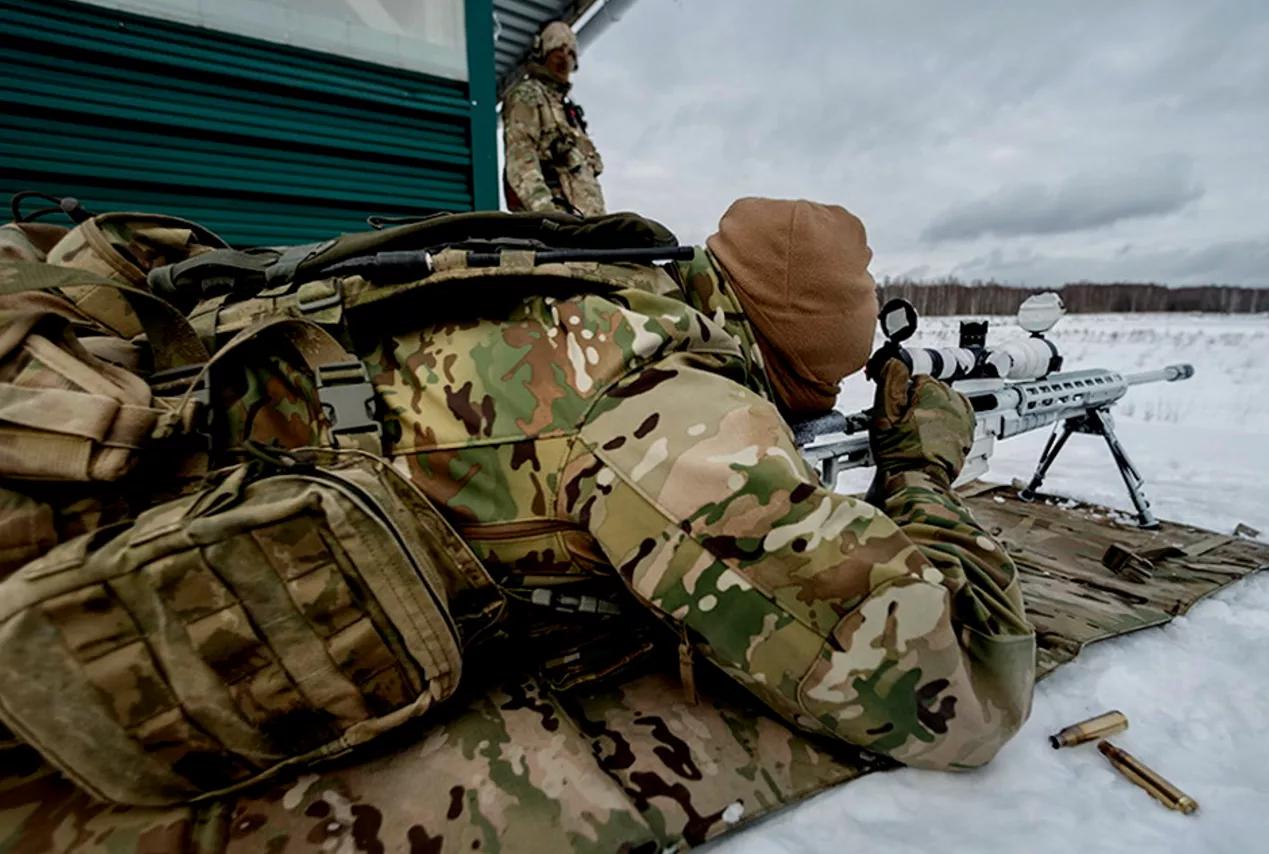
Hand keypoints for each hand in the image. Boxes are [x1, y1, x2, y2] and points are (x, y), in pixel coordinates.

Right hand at [870, 358, 974, 485]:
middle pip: (935, 390)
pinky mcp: (966, 436)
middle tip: (904, 420)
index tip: (896, 407)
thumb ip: (889, 382)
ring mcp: (963, 420)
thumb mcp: (884, 413)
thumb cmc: (899, 452)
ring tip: (918, 428)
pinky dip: (946, 422)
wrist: (916, 481)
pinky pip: (958, 419)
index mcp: (934, 392)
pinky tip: (932, 433)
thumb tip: (894, 361)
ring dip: (934, 410)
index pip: (918, 378)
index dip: (903, 392)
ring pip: (947, 404)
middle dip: (920, 400)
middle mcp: (953, 403)